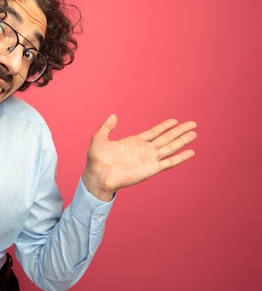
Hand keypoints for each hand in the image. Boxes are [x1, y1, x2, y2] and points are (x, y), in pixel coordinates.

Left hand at [81, 114, 196, 200]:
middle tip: (192, 124)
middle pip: (166, 138)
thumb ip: (107, 127)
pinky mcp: (151, 168)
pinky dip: (180, 157)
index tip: (175, 120)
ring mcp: (149, 159)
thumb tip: (113, 116)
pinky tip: (191, 152)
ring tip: (194, 133)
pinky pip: (169, 162)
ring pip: (170, 147)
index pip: (154, 132)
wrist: (97, 174)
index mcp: (134, 143)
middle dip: (179, 131)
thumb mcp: (99, 138)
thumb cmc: (96, 159)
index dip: (164, 126)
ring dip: (182, 140)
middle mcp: (144, 150)